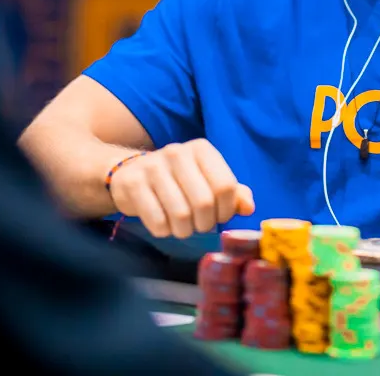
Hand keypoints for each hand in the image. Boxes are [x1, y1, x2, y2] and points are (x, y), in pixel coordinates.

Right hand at [109, 139, 254, 238]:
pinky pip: (157, 221)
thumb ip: (232, 193)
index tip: (220, 217)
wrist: (130, 173)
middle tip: (200, 226)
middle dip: (205, 224)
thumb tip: (249, 208)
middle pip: (204, 202)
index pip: (225, 186)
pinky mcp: (132, 183)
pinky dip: (164, 231)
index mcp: (202, 149)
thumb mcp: (207, 180)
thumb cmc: (178, 180)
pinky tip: (164, 224)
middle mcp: (177, 152)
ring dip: (184, 230)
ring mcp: (152, 166)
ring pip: (181, 214)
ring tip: (182, 228)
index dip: (226, 210)